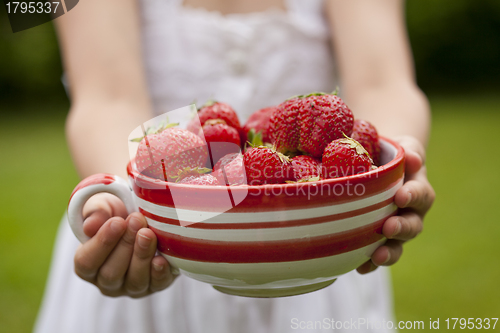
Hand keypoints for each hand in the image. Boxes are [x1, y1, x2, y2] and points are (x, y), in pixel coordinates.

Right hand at [73, 193, 176, 296]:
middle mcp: (107, 282)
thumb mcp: (103, 206)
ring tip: (148, 233)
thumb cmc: (117, 215)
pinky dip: (159, 273)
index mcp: (87, 266)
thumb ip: (95, 212)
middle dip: (125, 244)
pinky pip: (157, 284)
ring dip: (142, 255)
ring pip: (134, 281)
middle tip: (136, 220)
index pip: (87, 262)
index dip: (102, 243)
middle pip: (111, 273)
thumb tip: (90, 226)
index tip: (117, 222)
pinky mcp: (155, 286)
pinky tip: (161, 258)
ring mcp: (131, 287)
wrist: (145, 221)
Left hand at [357, 136, 434, 273]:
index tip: (401, 196)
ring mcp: (394, 229)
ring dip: (389, 252)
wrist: (375, 167)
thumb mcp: (402, 148)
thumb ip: (409, 153)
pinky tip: (359, 268)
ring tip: (377, 256)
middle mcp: (410, 214)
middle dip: (401, 228)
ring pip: (397, 245)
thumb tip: (411, 160)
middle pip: (413, 226)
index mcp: (417, 190)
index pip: (420, 195)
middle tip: (389, 227)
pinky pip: (375, 256)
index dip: (413, 196)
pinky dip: (369, 264)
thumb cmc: (390, 156)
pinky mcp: (377, 240)